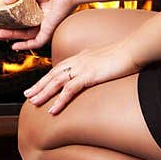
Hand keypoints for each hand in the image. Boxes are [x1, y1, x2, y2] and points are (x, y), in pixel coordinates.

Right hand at [0, 0, 76, 49]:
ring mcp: (43, 24)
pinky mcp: (48, 30)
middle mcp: (38, 16)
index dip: (8, 19)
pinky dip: (26, 45)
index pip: (19, 15)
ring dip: (11, 37)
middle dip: (6, 31)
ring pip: (25, 35)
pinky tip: (15, 46)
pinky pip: (36, 41)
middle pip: (20, 27)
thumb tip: (5, 2)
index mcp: (34, 6)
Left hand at [23, 42, 138, 114]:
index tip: (38, 85)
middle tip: (27, 95)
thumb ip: (96, 64)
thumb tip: (95, 71)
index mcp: (81, 57)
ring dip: (44, 93)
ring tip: (34, 103)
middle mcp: (78, 61)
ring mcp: (82, 67)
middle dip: (39, 85)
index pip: (59, 68)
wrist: (133, 50)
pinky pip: (70, 90)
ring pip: (56, 82)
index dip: (47, 77)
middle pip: (53, 74)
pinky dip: (60, 100)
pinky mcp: (89, 75)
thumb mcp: (106, 58)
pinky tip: (53, 110)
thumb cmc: (124, 55)